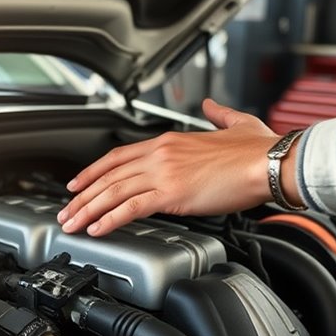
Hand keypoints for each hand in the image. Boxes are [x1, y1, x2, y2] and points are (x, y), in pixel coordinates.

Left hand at [58, 99, 299, 235]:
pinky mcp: (172, 194)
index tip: (78, 182)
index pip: (119, 155)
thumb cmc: (258, 148)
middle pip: (108, 175)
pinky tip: (96, 228)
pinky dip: (109, 219)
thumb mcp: (234, 122)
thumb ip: (217, 114)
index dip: (94, 170)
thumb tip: (210, 106)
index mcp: (169, 141)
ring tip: (72, 224)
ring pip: (113, 192)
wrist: (269, 161)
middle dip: (82, 194)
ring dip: (87, 209)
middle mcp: (160, 155)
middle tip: (66, 211)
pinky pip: (131, 208)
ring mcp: (164, 173)